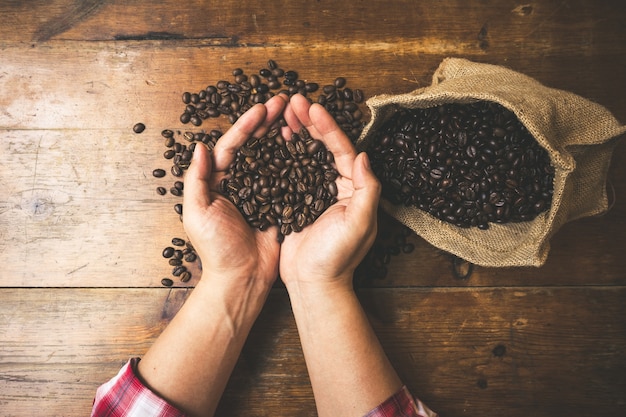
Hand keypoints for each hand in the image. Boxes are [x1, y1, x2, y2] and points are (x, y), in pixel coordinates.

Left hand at [183, 94, 288, 292]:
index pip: (231, 146)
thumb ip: (196, 181)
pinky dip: (295, 160)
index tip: (262, 108)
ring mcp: (260, 192)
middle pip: (254, 145)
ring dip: (282, 135)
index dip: (246, 125)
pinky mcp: (278, 203)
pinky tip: (306, 144)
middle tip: (283, 101)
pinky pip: (287, 177)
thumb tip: (199, 147)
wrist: (241, 279)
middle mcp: (239, 182)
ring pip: (272, 156)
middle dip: (267, 122)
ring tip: (295, 115)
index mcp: (217, 182)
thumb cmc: (216, 250)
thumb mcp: (197, 214)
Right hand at [278, 94, 381, 290]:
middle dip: (309, 122)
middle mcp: (338, 186)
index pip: (342, 149)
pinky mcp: (298, 201)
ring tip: (282, 113)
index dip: (327, 127)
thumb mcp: (359, 224)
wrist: (314, 284)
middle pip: (323, 147)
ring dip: (296, 133)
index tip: (312, 107)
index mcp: (355, 188)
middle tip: (293, 101)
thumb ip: (368, 189)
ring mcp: (317, 192)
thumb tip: (365, 155)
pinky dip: (283, 153)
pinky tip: (273, 139)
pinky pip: (291, 170)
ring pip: (306, 155)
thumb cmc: (338, 258)